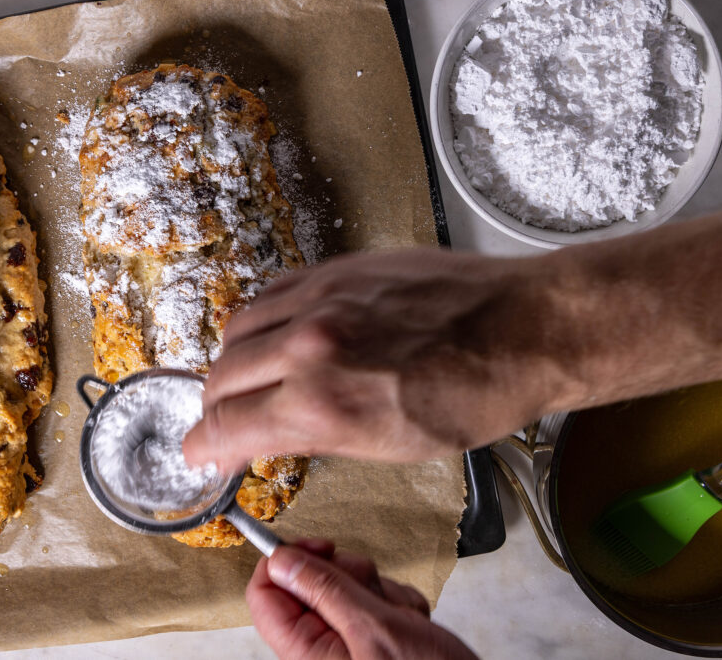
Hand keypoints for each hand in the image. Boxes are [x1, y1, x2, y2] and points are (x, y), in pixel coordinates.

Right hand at [184, 248, 559, 470]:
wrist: (521, 327)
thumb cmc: (473, 394)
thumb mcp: (391, 447)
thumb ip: (315, 438)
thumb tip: (269, 438)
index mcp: (322, 404)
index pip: (226, 427)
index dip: (204, 446)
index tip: (201, 451)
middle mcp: (309, 348)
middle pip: (220, 378)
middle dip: (214, 408)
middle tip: (224, 421)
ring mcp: (320, 300)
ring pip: (237, 330)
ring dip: (232, 362)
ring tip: (248, 377)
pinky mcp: (336, 269)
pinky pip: (271, 292)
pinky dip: (261, 320)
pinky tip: (275, 334)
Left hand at [247, 540, 477, 659]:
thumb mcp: (375, 628)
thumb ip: (325, 590)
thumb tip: (280, 561)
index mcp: (306, 652)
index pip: (265, 595)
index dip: (286, 561)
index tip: (318, 546)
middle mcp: (321, 648)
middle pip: (309, 583)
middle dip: (348, 576)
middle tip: (371, 588)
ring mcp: (348, 643)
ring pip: (347, 587)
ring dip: (380, 592)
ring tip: (403, 617)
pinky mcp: (373, 638)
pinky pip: (376, 599)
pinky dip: (398, 604)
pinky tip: (414, 624)